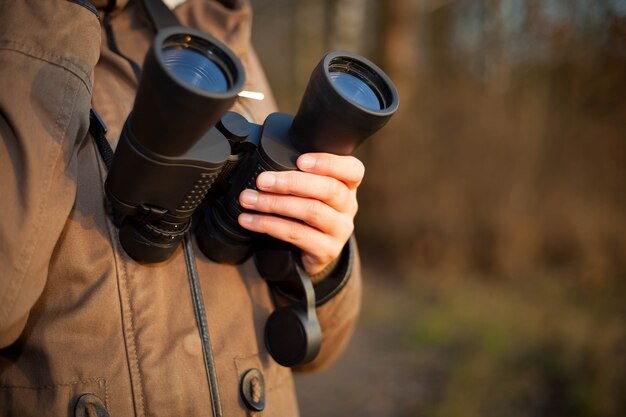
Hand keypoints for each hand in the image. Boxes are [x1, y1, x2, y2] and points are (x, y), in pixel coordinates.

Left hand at [238, 153, 363, 275]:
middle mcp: (348, 206)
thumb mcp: (312, 190)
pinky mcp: (327, 250)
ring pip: (311, 211)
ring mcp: (340, 230)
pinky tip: (250, 221)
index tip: (300, 161)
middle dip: (292, 182)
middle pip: (329, 189)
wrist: (314, 250)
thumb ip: (301, 175)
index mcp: (348, 185)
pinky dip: (269, 225)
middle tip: (263, 181)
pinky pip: (296, 234)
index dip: (328, 163)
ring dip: (275, 203)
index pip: (353, 169)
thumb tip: (266, 167)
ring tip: (249, 199)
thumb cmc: (310, 211)